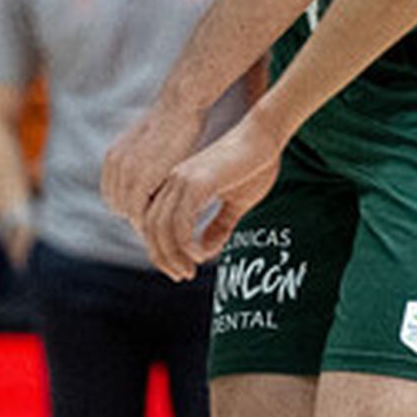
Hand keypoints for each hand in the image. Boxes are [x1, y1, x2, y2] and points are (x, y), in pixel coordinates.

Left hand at [100, 88, 207, 243]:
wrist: (180, 105)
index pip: (113, 197)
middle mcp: (114, 165)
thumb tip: (150, 181)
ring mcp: (125, 171)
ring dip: (144, 220)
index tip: (150, 213)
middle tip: (159, 223)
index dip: (130, 207)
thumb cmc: (173, 123)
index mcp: (113, 158)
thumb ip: (141, 161)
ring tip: (165, 224)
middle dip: (136, 216)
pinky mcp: (140, 176)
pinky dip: (149, 218)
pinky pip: (139, 209)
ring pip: (128, 211)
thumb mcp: (149, 143)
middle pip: (118, 206)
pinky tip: (168, 217)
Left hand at [139, 110, 284, 279]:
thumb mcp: (234, 203)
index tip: (179, 270)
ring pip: (161, 228)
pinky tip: (200, 254)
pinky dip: (186, 243)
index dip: (160, 251)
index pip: (153, 224)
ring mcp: (181, 181)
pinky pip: (180, 221)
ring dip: (173, 255)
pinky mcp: (196, 182)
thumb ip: (219, 226)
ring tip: (189, 270)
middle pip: (151, 229)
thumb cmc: (254, 166)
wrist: (266, 140)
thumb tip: (205, 252)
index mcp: (176, 185)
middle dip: (163, 258)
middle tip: (182, 276)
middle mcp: (172, 182)